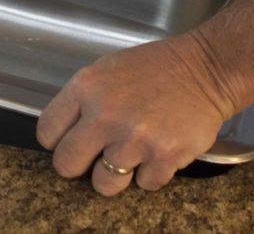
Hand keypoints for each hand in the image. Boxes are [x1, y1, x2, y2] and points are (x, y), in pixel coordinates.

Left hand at [36, 35, 236, 194]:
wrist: (206, 69)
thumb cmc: (155, 69)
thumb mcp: (107, 70)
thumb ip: (83, 101)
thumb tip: (64, 134)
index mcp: (86, 88)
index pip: (47, 132)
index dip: (57, 141)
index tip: (69, 141)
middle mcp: (105, 115)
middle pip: (66, 165)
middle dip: (77, 166)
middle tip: (93, 158)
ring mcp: (134, 139)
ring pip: (103, 184)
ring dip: (115, 175)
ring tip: (129, 155)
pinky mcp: (164, 157)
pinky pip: (143, 185)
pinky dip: (151, 174)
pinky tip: (157, 152)